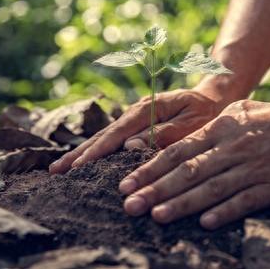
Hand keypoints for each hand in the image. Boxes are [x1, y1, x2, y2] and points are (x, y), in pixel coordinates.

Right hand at [49, 88, 226, 173]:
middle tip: (56, 171)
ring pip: (103, 137)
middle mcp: (136, 112)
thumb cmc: (207, 112)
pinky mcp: (135, 126)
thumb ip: (166, 134)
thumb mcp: (194, 122)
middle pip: (103, 135)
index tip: (78, 166)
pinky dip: (94, 151)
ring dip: (81, 153)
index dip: (97, 151)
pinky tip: (80, 162)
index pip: (118, 133)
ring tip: (58, 169)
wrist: (214, 97)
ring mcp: (134, 118)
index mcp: (149, 109)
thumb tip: (131, 147)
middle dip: (79, 153)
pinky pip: (111, 140)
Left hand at [117, 98, 269, 228]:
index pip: (178, 151)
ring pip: (212, 188)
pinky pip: (246, 200)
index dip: (150, 168)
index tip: (127, 183)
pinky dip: (225, 211)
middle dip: (156, 189)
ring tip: (157, 215)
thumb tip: (179, 143)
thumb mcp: (238, 111)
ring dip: (182, 203)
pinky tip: (206, 222)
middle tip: (130, 205)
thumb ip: (210, 128)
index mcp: (220, 129)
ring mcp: (253, 167)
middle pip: (188, 171)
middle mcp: (232, 148)